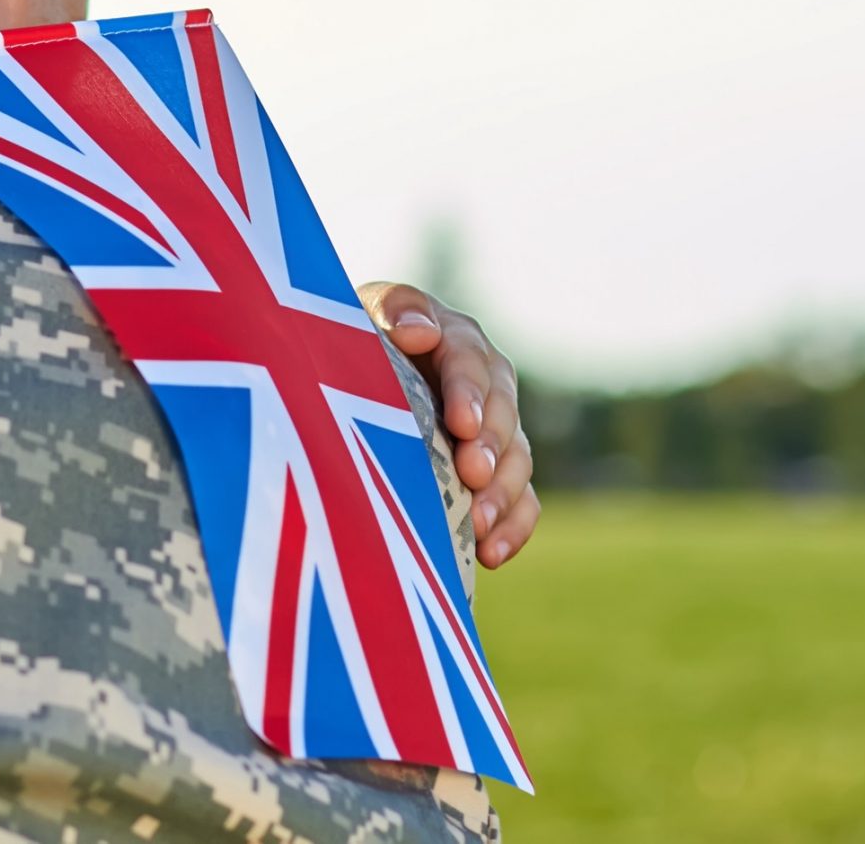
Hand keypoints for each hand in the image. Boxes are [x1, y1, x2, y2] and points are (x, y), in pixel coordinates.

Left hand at [360, 282, 537, 569]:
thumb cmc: (352, 341)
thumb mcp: (361, 315)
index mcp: (453, 337)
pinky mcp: (494, 471)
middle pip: (502, 412)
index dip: (468, 392)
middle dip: (490, 446)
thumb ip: (392, 310)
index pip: (468, 360)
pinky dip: (512, 526)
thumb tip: (421, 329)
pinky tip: (491, 554)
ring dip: (501, 492)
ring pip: (516, 458)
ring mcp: (492, 428)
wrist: (344, 380)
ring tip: (479, 523)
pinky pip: (520, 500)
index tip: (461, 424)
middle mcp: (482, 381)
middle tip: (472, 473)